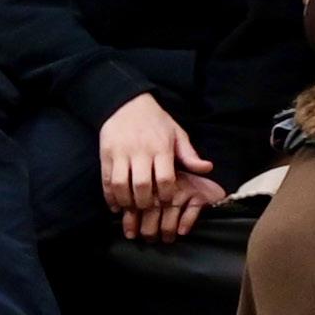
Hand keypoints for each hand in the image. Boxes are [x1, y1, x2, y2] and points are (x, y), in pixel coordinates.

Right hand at [96, 93, 220, 240]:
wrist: (127, 105)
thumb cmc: (157, 122)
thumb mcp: (177, 134)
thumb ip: (190, 154)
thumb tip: (208, 169)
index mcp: (161, 147)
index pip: (164, 178)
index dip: (165, 195)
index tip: (166, 202)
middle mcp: (140, 151)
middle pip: (141, 184)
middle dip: (145, 202)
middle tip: (148, 209)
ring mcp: (121, 154)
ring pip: (121, 184)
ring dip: (126, 201)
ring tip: (132, 209)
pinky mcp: (106, 155)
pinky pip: (106, 180)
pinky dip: (109, 196)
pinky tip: (115, 206)